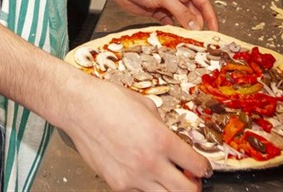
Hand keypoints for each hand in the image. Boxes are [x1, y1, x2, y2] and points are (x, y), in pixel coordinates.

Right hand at [60, 72, 211, 190]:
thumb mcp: (146, 107)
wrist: (78, 107)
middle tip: (191, 178)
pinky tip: (142, 174)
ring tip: (167, 178)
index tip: (203, 168)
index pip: (197, 166)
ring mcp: (133, 177)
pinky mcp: (117, 184)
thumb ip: (164, 129)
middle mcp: (150, 162)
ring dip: (171, 189)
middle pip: (188, 191)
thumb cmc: (107, 101)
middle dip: (194, 186)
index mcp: (161, 140)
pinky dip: (146, 187)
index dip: (204, 168)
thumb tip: (174, 143)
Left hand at [107, 0, 219, 31]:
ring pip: (182, 19)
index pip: (202, 3)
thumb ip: (181, 12)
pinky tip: (174, 36)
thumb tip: (196, 27)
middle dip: (198, 25)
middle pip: (193, 13)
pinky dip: (173, 29)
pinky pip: (170, 23)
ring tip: (189, 41)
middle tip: (201, 40)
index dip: (210, 16)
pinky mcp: (158, 12)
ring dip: (185, 29)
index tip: (215, 30)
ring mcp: (168, 5)